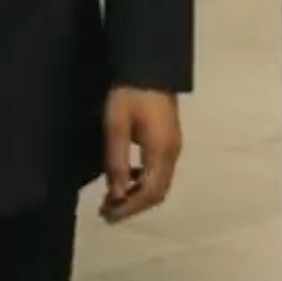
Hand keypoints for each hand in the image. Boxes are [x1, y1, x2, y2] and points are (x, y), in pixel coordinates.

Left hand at [99, 86, 181, 223]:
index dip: (128, 208)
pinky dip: (143, 182)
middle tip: (108, 213)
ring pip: (160, 184)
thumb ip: (116, 162)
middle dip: (133, 207)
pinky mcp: (170, 140)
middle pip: (157, 193)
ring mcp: (174, 146)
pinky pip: (159, 172)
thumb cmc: (129, 94)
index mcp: (161, 152)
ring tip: (113, 199)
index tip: (107, 215)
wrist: (150, 64)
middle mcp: (173, 153)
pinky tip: (125, 178)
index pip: (149, 193)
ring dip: (137, 196)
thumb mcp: (115, 126)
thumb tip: (116, 195)